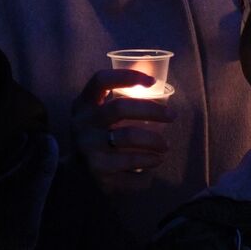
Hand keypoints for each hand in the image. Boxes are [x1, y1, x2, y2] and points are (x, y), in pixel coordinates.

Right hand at [71, 69, 171, 193]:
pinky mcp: (97, 173)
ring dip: (155, 141)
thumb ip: (121, 98)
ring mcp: (87, 149)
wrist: (78, 173)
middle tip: (173, 115)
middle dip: (153, 110)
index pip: (101, 81)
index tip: (152, 81)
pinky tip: (154, 164)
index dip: (127, 76)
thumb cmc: (100, 135)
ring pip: (129, 137)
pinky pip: (132, 166)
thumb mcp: (100, 114)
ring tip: (165, 147)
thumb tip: (155, 77)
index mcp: (83, 105)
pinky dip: (149, 166)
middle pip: (120, 108)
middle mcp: (82, 124)